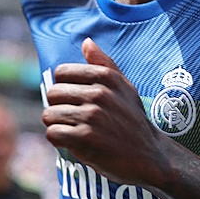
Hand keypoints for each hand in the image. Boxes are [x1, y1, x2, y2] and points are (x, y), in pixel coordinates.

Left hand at [42, 38, 170, 185]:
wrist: (150, 156)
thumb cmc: (134, 121)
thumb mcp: (125, 88)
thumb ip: (104, 64)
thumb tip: (87, 42)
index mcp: (106, 77)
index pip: (61, 72)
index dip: (64, 87)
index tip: (76, 100)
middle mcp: (99, 93)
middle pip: (52, 93)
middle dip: (58, 107)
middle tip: (74, 119)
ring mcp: (92, 116)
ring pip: (49, 114)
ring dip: (58, 126)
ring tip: (74, 131)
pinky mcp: (86, 138)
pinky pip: (53, 133)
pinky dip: (59, 140)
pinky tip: (73, 142)